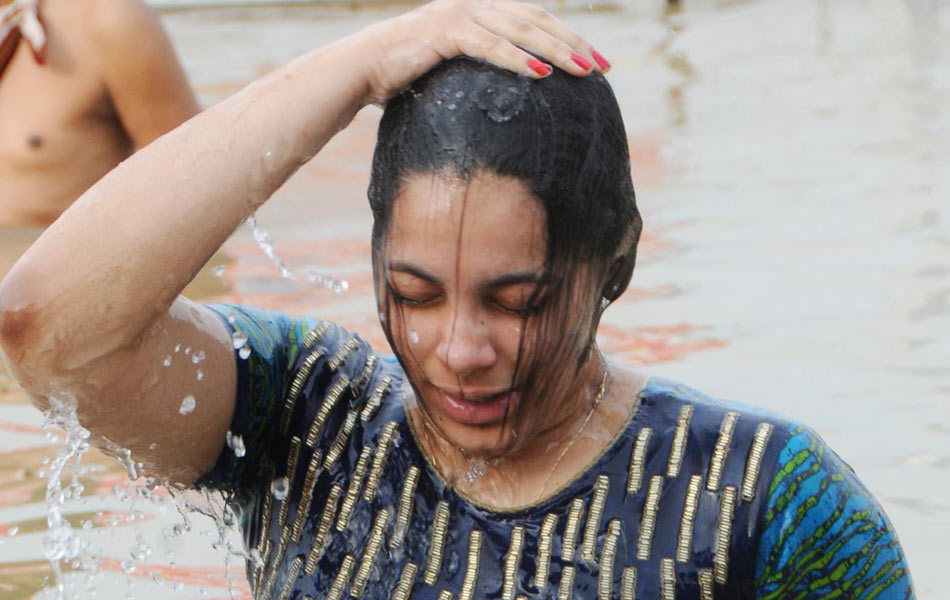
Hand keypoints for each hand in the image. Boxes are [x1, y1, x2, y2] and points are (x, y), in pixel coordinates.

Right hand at [357, 0, 608, 102]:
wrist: (363, 69)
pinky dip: (518, 59)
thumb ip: (483, 71)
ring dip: (556, 50)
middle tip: (603, 68)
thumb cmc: (406, 76)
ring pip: (521, 29)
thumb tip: (510, 98)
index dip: (569, 38)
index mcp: (482, 9)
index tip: (598, 62)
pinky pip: (491, 44)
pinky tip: (542, 74)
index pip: (537, 19)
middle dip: (574, 43)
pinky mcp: (447, 29)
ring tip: (584, 71)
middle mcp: (476, 3)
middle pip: (538, 20)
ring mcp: (462, 12)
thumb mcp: (454, 70)